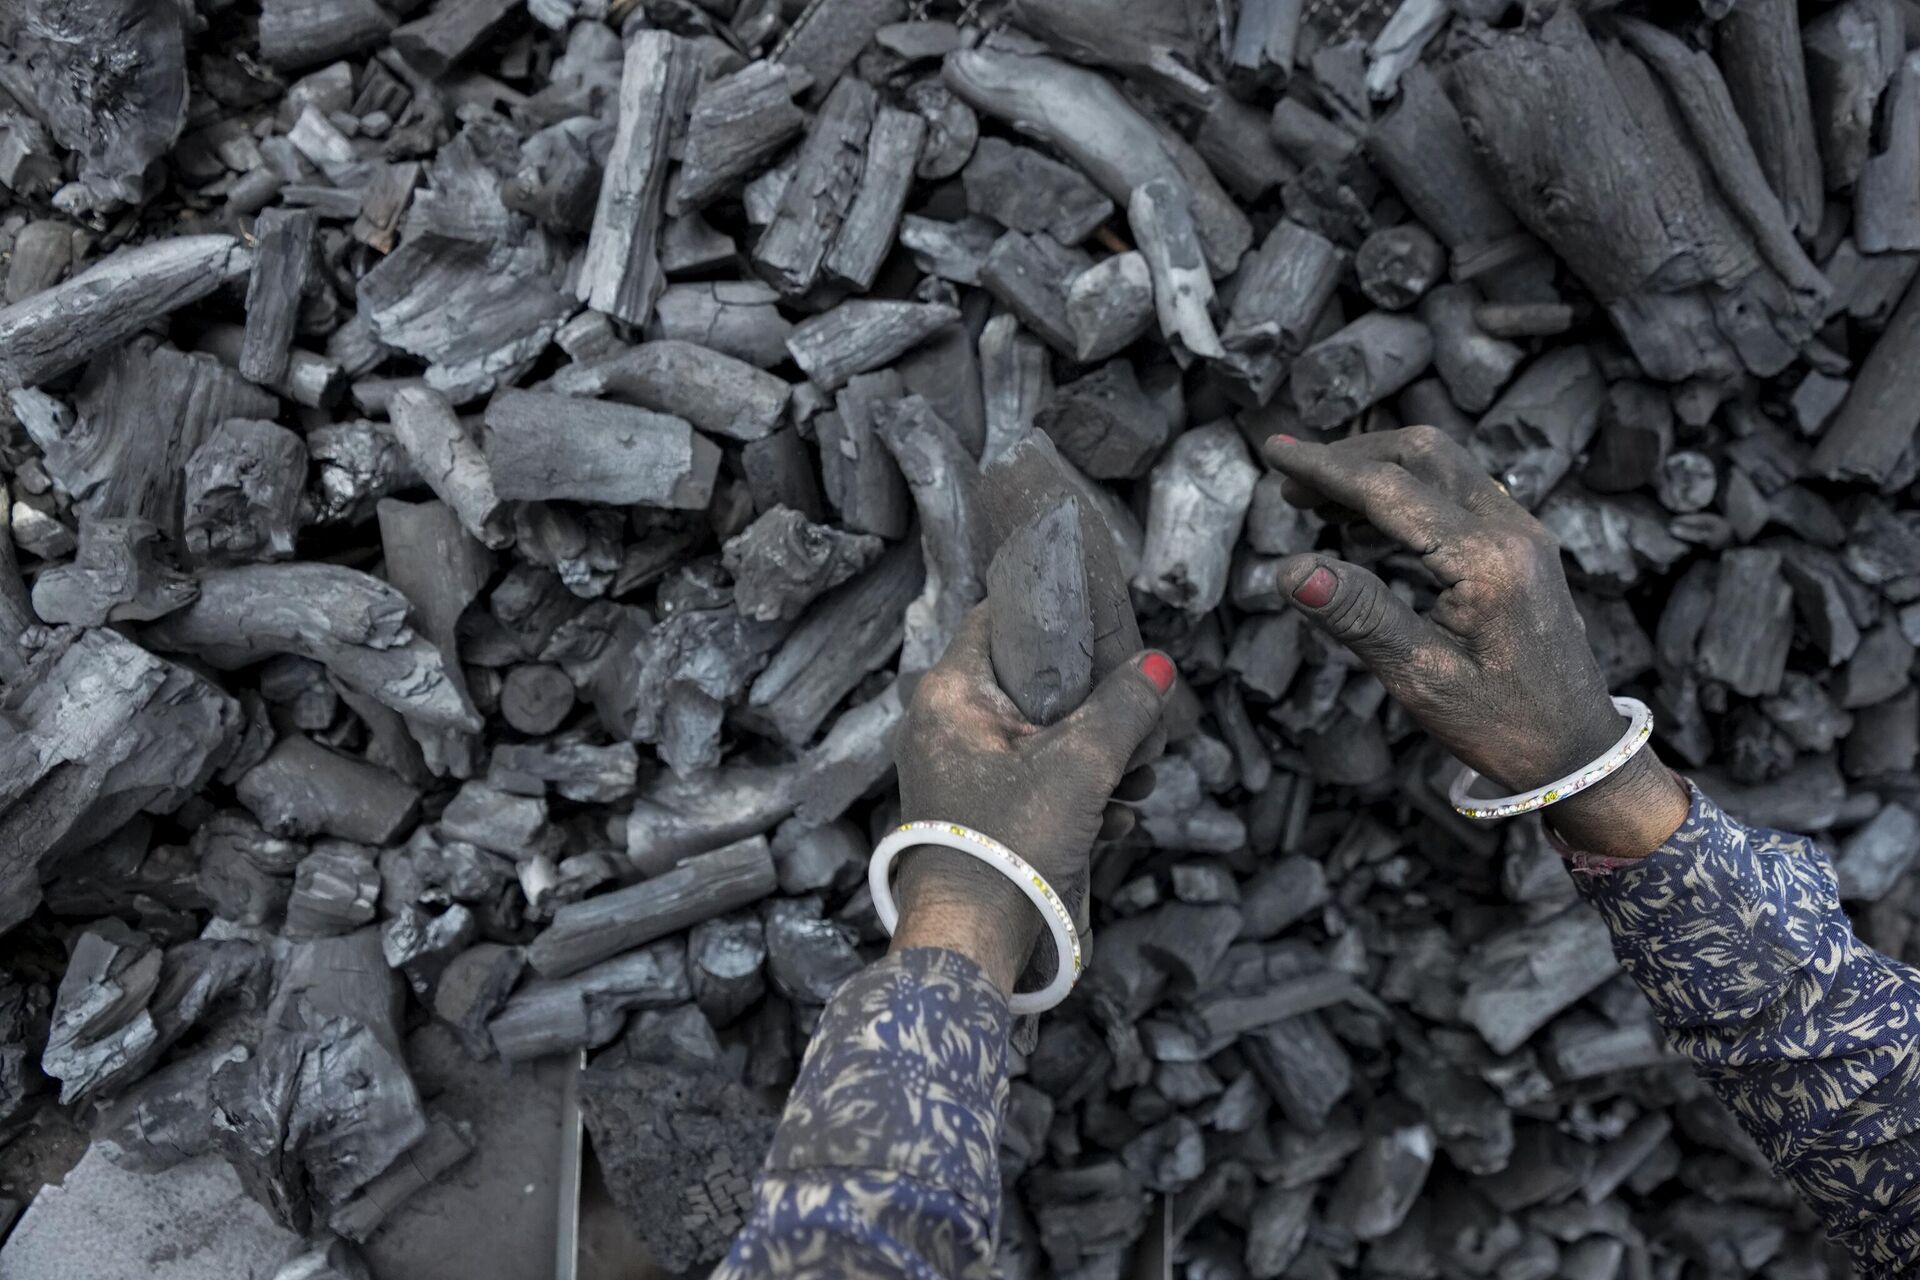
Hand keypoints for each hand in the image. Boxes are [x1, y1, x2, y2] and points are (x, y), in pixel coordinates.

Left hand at [890, 606, 1174, 993]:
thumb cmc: (1012, 844)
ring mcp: (955, 772)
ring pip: (1038, 740)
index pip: (998, 619)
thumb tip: (1157, 666)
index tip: (1105, 627)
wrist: (971, 941)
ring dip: (1095, 759)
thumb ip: (1125, 707)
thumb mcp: (1083, 765)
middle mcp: (943, 726)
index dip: (1054, 616)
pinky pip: (1028, 783)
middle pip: (1031, 686)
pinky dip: (1072, 795)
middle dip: (1096, 709)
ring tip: (1138, 785)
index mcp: (950, 695)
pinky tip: (1112, 822)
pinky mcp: (971, 814)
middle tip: (1140, 731)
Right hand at [1261, 426, 1688, 859]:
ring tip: (1317, 504)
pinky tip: (1367, 527)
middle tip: (1291, 481)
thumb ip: (1359, 615)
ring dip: (1377, 471)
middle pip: (1421, 455)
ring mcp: (1522, 532)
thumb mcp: (1422, 679)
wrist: (1579, 751)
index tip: (1273, 450)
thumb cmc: (1503, 724)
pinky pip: (1457, 493)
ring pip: (1442, 467)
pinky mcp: (1522, 545)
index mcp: (1485, 559)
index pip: (1389, 489)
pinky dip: (1405, 493)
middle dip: (1350, 457)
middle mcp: (1511, 529)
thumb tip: (1290, 569)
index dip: (1324, 468)